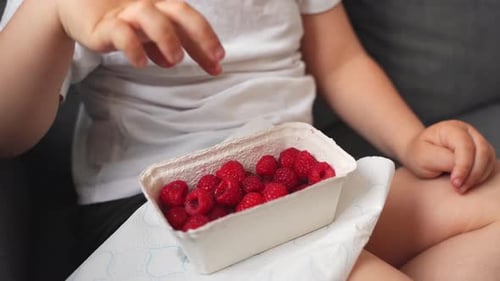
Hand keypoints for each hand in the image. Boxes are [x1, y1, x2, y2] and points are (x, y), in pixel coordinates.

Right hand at [55, 0, 224, 73]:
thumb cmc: (117, 18)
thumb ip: (162, 46)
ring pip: (150, 16)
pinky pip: (120, 32)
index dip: (208, 39)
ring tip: (175, 61)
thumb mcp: (145, 33)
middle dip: (201, 34)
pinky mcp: (103, 24)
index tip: (219, 62)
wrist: (75, 6)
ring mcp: (125, 13)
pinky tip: (141, 63)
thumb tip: (176, 63)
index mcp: (161, 6)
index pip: (190, 20)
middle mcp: (147, 5)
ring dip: (167, 39)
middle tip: (215, 57)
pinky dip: (133, 47)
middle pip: (178, 12)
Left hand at [402, 120, 495, 192]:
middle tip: (459, 188)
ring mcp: (475, 140)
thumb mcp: (424, 158)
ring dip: (478, 176)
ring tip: (461, 188)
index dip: (463, 166)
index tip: (455, 183)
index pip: (465, 146)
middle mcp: (467, 131)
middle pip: (482, 151)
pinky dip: (481, 176)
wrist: (418, 153)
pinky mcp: (480, 151)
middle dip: (472, 173)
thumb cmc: (419, 154)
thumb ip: (444, 160)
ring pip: (488, 158)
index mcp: (450, 129)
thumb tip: (462, 168)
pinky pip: (489, 164)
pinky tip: (467, 183)